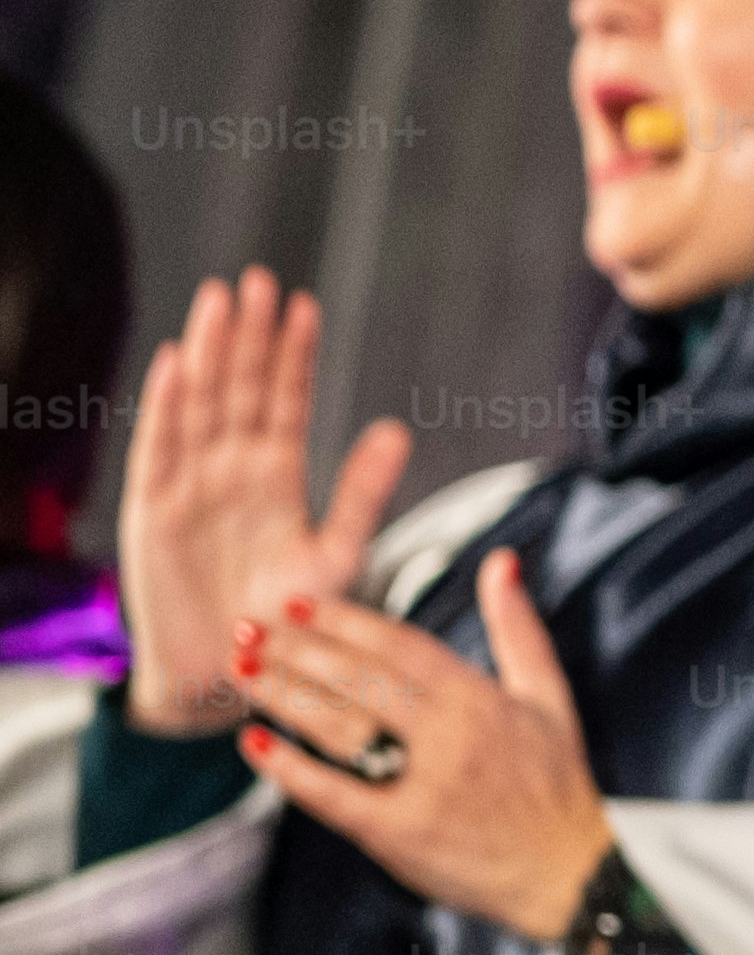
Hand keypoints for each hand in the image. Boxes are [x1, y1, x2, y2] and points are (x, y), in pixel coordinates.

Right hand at [118, 270, 411, 739]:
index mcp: (278, 476)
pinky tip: (178, 359)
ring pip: (202, 403)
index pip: (287, 400)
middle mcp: (233, 470)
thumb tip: (398, 428)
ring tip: (222, 299)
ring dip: (211, 352)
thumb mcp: (337, 552)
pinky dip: (167, 403)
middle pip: (242, 389)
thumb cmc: (290, 619)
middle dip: (251, 336)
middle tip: (261, 280)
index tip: (306, 303)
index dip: (295, 354)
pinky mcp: (154, 508)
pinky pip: (160, 446)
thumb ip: (363, 492)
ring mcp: (191, 484)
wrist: (232, 674)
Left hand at [235, 555, 615, 943]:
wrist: (566, 874)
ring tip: (241, 670)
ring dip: (283, 695)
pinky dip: (290, 769)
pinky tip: (256, 741)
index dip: (344, 620)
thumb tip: (501, 562)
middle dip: (296, 650)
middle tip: (247, 628)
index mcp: (482, 698)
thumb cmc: (555, 784)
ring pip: (340, 728)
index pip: (400, 646)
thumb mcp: (549, 696)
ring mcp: (425, 785)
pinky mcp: (401, 832)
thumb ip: (518, 627)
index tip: (297, 604)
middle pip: (359, 680)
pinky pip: (334, 794)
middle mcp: (452, 736)